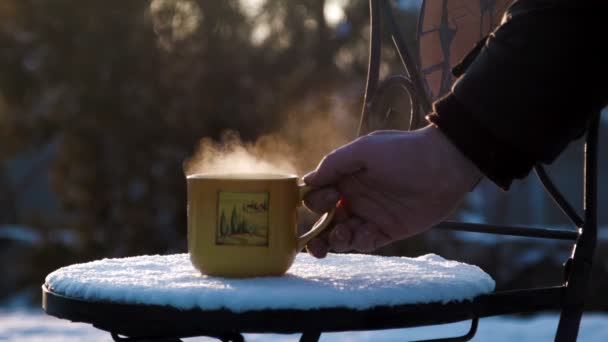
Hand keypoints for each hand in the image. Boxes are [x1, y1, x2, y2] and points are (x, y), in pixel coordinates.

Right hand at [303, 125, 482, 257]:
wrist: (444, 165)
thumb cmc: (403, 151)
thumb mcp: (364, 150)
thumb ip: (334, 164)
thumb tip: (306, 181)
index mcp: (345, 178)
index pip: (318, 196)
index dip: (316, 202)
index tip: (330, 197)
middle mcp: (354, 198)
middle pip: (326, 222)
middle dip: (317, 235)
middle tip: (316, 243)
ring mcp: (370, 215)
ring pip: (342, 236)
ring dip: (336, 241)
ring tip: (344, 235)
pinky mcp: (388, 230)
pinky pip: (366, 243)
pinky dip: (360, 242)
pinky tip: (366, 233)